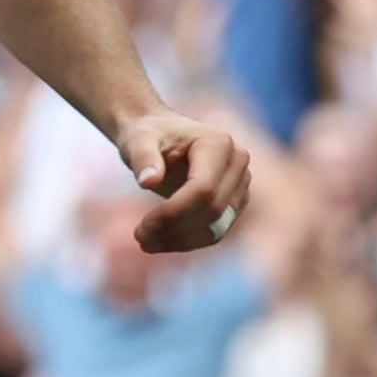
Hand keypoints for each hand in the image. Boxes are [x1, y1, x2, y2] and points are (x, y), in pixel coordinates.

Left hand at [120, 108, 250, 251]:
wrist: (159, 135)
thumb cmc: (148, 135)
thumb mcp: (137, 140)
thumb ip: (142, 157)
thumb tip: (148, 181)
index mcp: (218, 143)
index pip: (203, 190)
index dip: (174, 213)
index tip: (142, 225)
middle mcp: (237, 162)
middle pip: (212, 210)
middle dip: (174, 229)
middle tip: (139, 236)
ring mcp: (240, 184)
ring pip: (217, 228)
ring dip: (180, 241)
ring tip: (145, 241)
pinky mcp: (235, 203)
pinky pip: (216, 233)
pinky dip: (187, 242)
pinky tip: (160, 241)